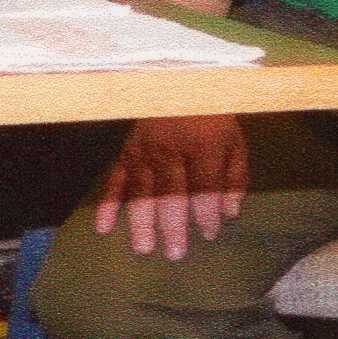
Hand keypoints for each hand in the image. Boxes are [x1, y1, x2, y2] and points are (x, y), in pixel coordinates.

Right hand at [93, 113, 248, 260]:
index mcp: (202, 146)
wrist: (179, 84)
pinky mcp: (125, 153)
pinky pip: (114, 181)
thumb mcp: (234, 142)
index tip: (210, 234)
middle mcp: (170, 151)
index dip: (206, 213)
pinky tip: (103, 227)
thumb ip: (234, 178)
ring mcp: (143, 153)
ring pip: (141, 192)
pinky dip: (108, 205)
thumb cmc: (212, 118)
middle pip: (170, 194)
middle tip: (175, 254)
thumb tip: (230, 213)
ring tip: (143, 249)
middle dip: (173, 226)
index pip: (203, 187)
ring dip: (141, 222)